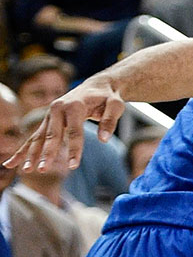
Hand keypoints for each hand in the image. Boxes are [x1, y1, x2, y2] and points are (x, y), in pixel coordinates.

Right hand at [3, 77, 125, 172]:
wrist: (97, 86)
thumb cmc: (108, 96)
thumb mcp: (116, 105)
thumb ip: (110, 120)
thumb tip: (104, 140)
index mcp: (75, 105)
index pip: (74, 131)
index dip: (74, 149)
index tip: (73, 166)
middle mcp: (58, 109)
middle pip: (52, 135)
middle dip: (47, 153)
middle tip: (43, 170)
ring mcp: (50, 115)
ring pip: (38, 137)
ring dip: (31, 154)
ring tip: (25, 170)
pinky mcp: (47, 121)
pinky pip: (34, 137)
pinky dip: (24, 150)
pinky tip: (11, 163)